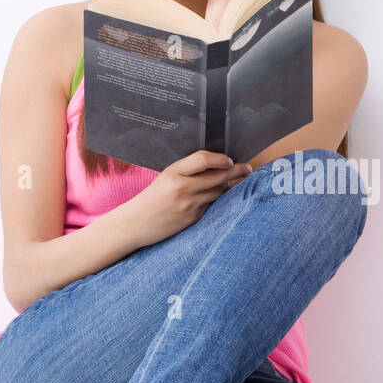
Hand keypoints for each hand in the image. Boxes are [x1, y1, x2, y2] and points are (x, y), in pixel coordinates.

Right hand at [126, 150, 252, 245]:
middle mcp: (183, 188)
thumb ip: (188, 171)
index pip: (203, 159)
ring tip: (233, 180)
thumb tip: (217, 165)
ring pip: (219, 191)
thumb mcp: (166, 177)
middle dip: (236, 171)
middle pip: (218, 176)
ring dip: (229, 185)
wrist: (136, 223)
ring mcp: (189, 205)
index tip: (230, 159)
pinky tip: (221, 195)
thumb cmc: (152, 197)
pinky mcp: (193, 218)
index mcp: (173, 173)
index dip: (220, 158)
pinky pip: (213, 205)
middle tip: (247, 168)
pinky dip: (219, 199)